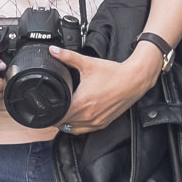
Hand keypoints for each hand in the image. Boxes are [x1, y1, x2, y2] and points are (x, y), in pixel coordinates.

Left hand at [48, 41, 162, 134]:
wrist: (134, 80)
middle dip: (57, 116)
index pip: (57, 116)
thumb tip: (53, 50)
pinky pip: (85, 130)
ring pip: (73, 129)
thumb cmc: (113, 74)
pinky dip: (78, 126)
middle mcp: (88, 116)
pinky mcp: (103, 123)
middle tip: (55, 105)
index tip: (48, 105)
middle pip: (63, 124)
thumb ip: (67, 57)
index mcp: (81, 103)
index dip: (50, 112)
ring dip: (66, 123)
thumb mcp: (87, 63)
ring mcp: (96, 122)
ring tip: (64, 111)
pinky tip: (78, 116)